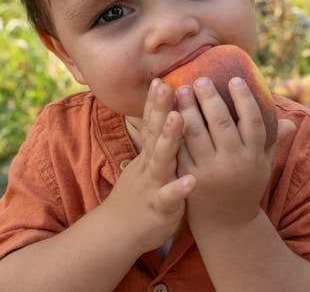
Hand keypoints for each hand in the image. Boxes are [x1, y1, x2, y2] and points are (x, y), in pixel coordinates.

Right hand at [104, 79, 195, 253]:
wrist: (117, 232)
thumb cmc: (140, 193)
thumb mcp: (146, 164)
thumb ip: (156, 141)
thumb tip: (167, 115)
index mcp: (149, 154)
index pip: (151, 123)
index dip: (155, 102)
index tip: (162, 78)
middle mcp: (148, 164)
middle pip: (153, 133)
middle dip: (160, 109)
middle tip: (167, 85)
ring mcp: (152, 184)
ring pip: (160, 160)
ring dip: (168, 139)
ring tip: (177, 118)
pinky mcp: (158, 207)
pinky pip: (169, 197)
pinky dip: (179, 189)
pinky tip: (192, 181)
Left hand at [176, 76, 293, 229]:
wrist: (226, 223)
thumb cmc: (246, 186)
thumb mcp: (263, 166)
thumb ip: (273, 142)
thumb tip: (290, 123)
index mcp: (254, 156)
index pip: (252, 121)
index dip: (244, 99)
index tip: (234, 79)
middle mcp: (233, 163)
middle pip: (221, 123)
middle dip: (209, 98)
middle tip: (200, 79)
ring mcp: (210, 171)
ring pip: (196, 134)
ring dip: (187, 109)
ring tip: (180, 90)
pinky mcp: (189, 178)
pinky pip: (180, 149)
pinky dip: (173, 131)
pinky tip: (168, 113)